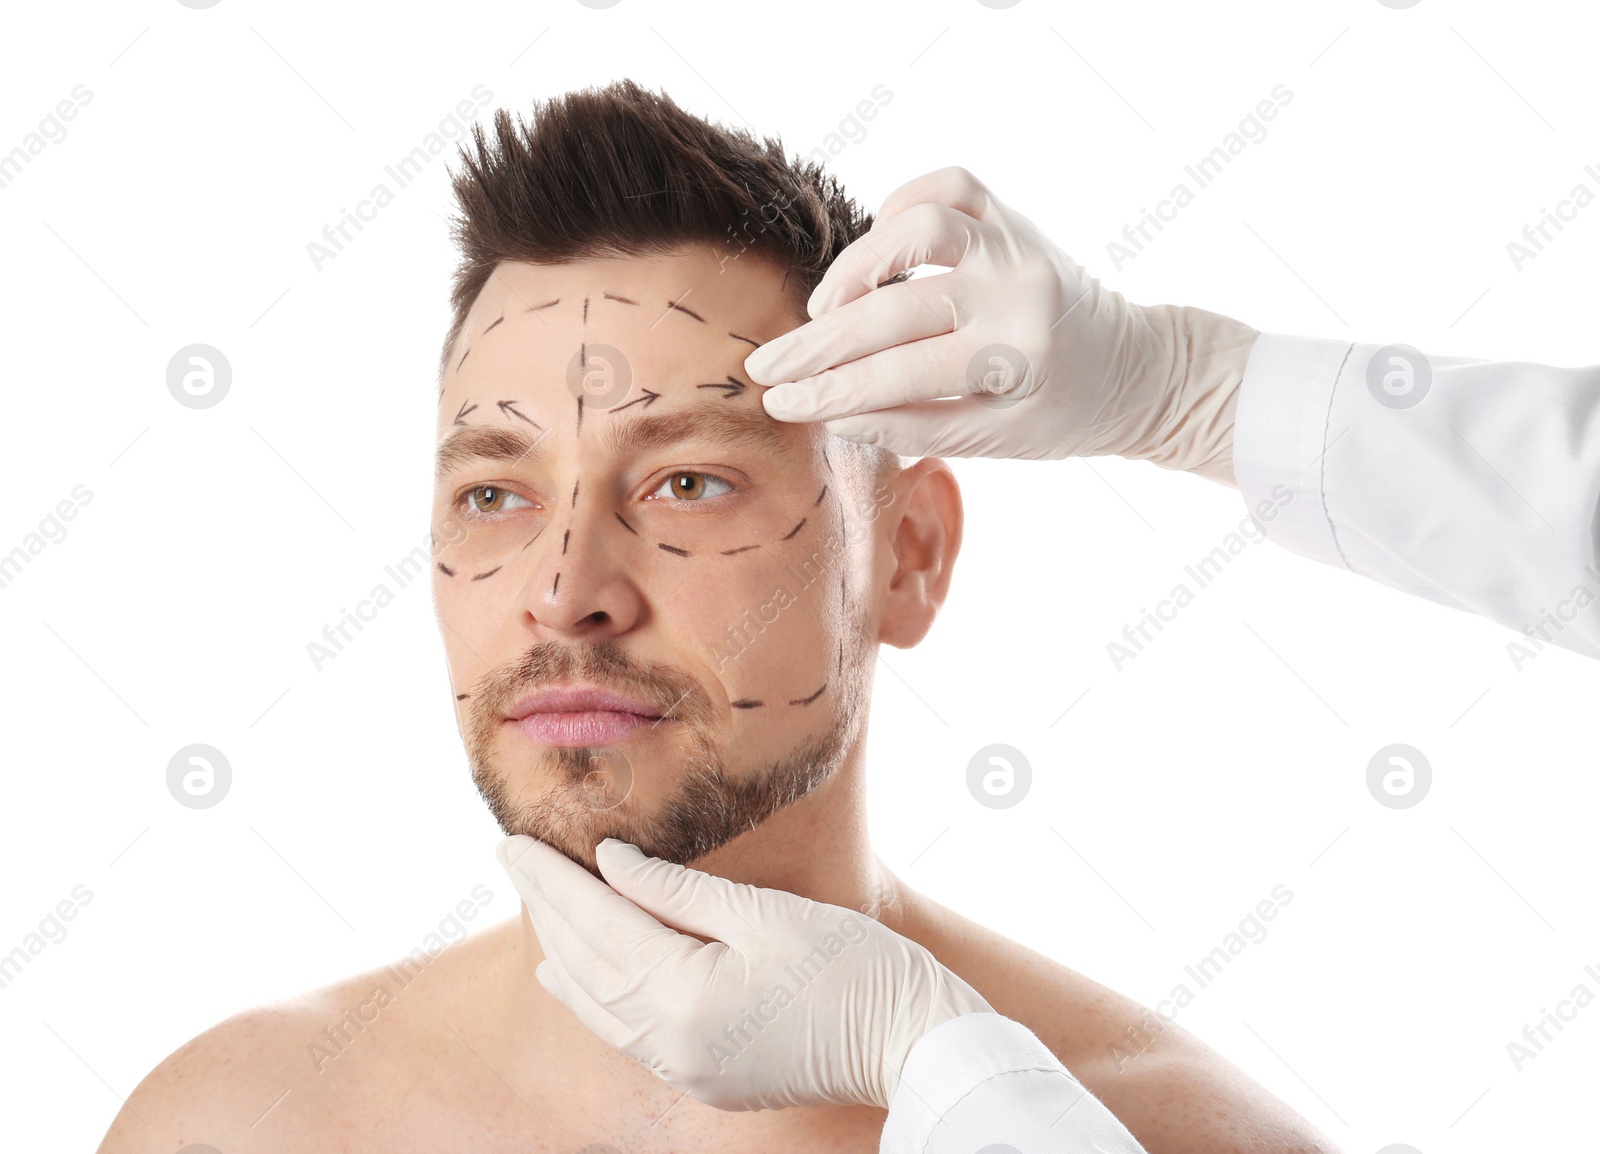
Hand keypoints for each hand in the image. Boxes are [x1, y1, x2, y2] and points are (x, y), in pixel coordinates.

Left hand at [495, 835, 992, 1110]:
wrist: (914, 1045)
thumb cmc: (855, 968)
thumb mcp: (766, 913)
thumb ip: (678, 892)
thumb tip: (612, 863)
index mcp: (685, 996)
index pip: (597, 926)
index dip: (553, 882)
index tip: (515, 843)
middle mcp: (673, 1044)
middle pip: (587, 969)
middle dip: (548, 912)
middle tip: (511, 862)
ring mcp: (688, 1070)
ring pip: (599, 1011)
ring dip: (563, 960)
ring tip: (534, 917)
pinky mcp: (707, 1080)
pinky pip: (628, 1037)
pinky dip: (595, 1001)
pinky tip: (580, 982)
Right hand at [744, 166, 1258, 480]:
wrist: (1137, 368)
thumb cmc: (1062, 415)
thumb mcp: (995, 439)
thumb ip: (915, 428)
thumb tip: (832, 417)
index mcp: (1019, 356)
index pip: (899, 374)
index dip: (829, 392)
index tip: (778, 403)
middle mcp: (1019, 289)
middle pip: (894, 307)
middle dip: (819, 342)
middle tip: (768, 365)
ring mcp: (1016, 242)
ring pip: (917, 227)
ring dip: (856, 268)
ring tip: (822, 311)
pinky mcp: (1011, 215)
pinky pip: (946, 185)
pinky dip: (900, 207)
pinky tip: (875, 253)